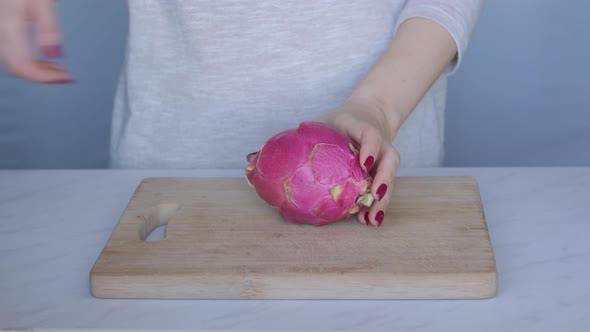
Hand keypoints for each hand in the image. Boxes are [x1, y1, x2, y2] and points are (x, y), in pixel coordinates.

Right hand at [0, 0, 71, 82]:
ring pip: (12, 63)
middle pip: (16, 67)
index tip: (66, 78)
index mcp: (9, 27)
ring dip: (36, 70)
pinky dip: (28, 62)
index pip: (22, 65)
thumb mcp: (44, 2)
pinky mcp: (2, 30)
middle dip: (42, 76)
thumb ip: (49, 29)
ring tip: (58, 68)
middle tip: (65, 74)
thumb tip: (56, 55)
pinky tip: (44, 59)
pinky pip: (10, 54)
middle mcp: (0, 33)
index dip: (44, 78)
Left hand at [319, 97, 400, 227]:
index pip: (371, 136)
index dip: (370, 148)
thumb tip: (268, 151)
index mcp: (364, 129)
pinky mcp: (382, 173)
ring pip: (389, 180)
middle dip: (383, 181)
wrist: (368, 116)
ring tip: (371, 219)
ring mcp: (384, 160)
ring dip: (382, 201)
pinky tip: (366, 220)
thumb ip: (308, 133)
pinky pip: (382, 190)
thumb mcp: (328, 121)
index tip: (364, 162)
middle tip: (374, 196)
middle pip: (388, 163)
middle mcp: (380, 145)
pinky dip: (376, 206)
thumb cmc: (343, 122)